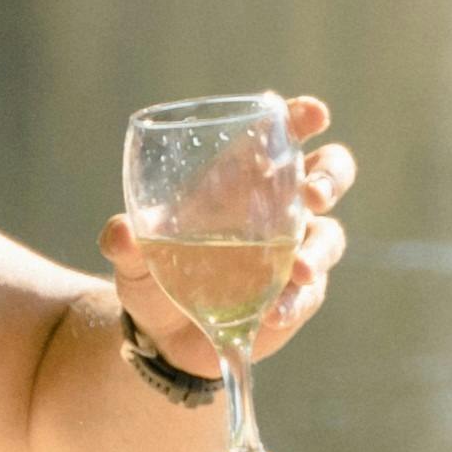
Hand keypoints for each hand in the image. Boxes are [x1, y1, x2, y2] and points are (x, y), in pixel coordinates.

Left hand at [107, 101, 351, 376]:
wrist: (164, 336)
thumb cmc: (153, 273)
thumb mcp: (133, 256)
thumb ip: (126, 242)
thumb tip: (121, 232)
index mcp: (243, 175)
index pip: (281, 133)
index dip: (301, 118)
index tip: (313, 115)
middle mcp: (280, 205)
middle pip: (330, 173)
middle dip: (330, 177)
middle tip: (314, 195)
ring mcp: (294, 250)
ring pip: (330, 235)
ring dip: (318, 249)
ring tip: (301, 270)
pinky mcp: (298, 294)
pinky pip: (309, 292)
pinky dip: (296, 300)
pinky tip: (275, 313)